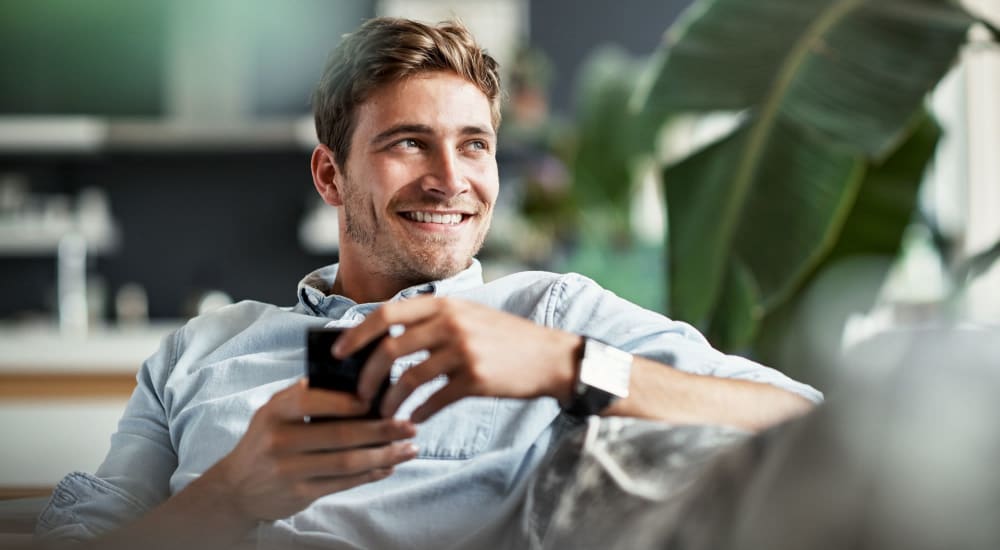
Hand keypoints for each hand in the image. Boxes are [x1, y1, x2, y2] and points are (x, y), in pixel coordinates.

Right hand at [206, 379, 417, 521]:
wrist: (237, 487)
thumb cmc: (266, 440)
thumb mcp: (274, 411)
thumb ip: (305, 395)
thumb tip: (354, 380)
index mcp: (275, 411)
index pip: (312, 400)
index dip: (347, 401)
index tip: (377, 398)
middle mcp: (279, 440)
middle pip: (340, 434)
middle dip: (381, 430)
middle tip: (409, 426)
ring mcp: (289, 470)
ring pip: (347, 462)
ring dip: (384, 455)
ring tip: (409, 449)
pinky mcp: (300, 493)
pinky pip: (344, 483)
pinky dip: (371, 474)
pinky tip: (389, 466)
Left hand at [335, 297, 581, 421]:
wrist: (551, 357)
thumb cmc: (506, 338)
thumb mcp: (470, 315)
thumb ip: (434, 320)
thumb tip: (387, 337)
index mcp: (444, 305)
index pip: (387, 314)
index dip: (357, 334)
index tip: (339, 353)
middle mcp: (450, 324)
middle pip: (390, 348)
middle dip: (366, 375)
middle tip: (358, 395)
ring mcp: (463, 351)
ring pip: (408, 378)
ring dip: (390, 400)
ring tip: (383, 414)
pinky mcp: (475, 379)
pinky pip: (434, 400)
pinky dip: (418, 412)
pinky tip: (413, 420)